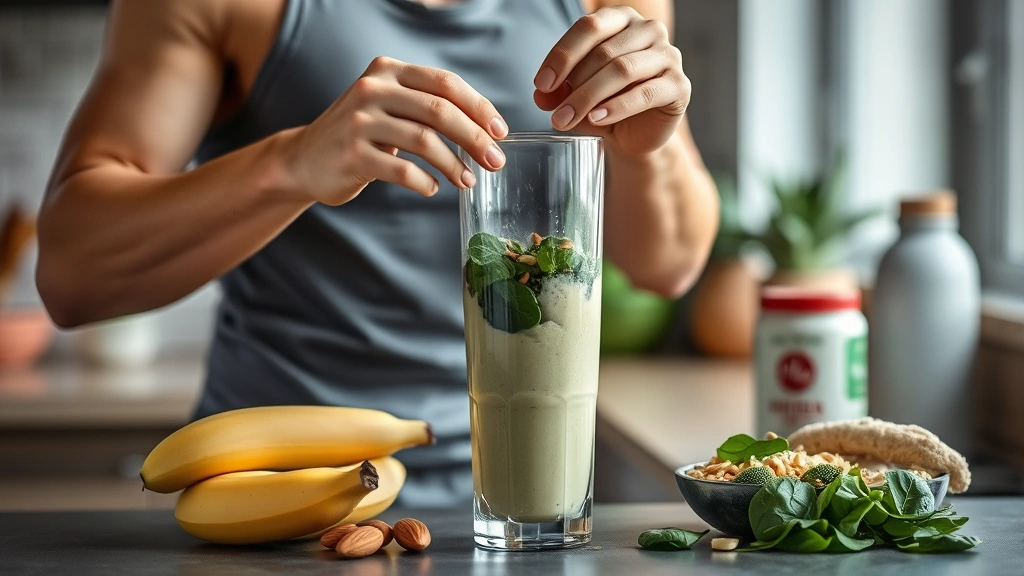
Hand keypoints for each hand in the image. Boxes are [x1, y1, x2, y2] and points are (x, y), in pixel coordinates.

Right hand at [282, 57, 507, 204]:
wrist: (305, 159)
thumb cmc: (362, 134)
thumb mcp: (390, 106)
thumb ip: (427, 107)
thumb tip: (486, 130)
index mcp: (388, 71)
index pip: (445, 83)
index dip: (479, 107)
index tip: (500, 132)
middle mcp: (372, 90)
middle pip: (440, 111)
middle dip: (474, 138)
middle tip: (495, 161)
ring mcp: (359, 122)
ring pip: (424, 141)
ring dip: (454, 164)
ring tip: (468, 181)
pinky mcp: (352, 155)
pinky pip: (402, 171)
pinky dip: (425, 182)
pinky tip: (433, 188)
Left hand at [533, 7, 689, 155]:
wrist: (635, 135)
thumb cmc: (605, 104)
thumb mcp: (574, 96)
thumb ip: (557, 92)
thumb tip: (541, 95)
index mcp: (621, 20)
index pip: (589, 27)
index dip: (562, 55)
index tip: (542, 84)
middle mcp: (648, 30)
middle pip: (604, 51)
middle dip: (573, 84)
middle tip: (555, 113)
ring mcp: (668, 56)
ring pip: (622, 70)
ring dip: (589, 97)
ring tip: (567, 119)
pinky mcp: (679, 85)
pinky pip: (645, 93)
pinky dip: (617, 107)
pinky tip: (597, 119)